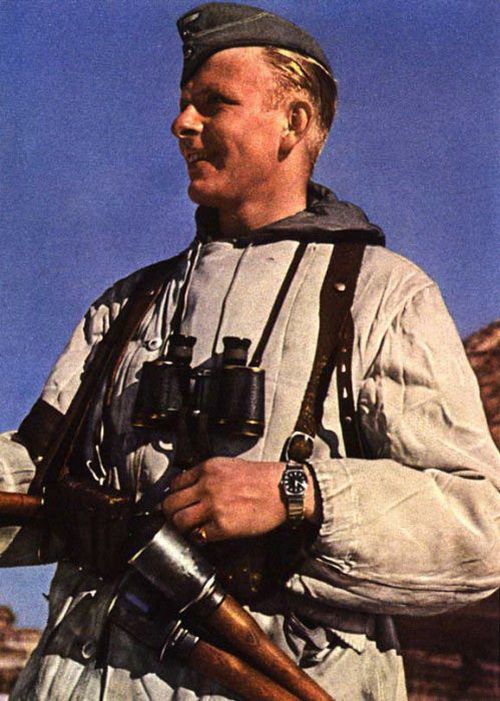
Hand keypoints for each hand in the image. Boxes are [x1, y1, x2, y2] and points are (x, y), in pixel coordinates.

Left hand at [161, 457, 317, 540]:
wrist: (283, 490)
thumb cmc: (261, 478)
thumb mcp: (229, 465)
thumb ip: (207, 475)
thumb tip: (189, 488)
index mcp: (208, 468)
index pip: (174, 484)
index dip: (173, 496)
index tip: (175, 503)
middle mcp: (207, 486)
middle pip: (170, 504)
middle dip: (170, 514)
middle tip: (175, 519)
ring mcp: (214, 506)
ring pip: (179, 521)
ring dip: (181, 528)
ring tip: (189, 529)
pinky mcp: (223, 526)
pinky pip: (198, 536)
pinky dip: (199, 538)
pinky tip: (205, 535)